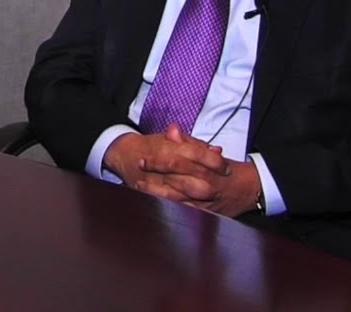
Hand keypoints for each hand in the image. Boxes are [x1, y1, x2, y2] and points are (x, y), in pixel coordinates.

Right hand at [101, 125, 229, 200]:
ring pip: (180, 192)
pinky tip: (198, 211)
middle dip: (209, 181)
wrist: (124, 154)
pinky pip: (168, 204)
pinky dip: (184, 208)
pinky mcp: (150, 194)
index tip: (226, 167)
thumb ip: (194, 144)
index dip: (213, 161)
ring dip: (198, 197)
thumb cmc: (151, 145)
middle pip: (190, 175)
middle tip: (224, 187)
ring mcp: (155, 182)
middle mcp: (162, 166)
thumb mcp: (171, 140)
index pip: (195, 154)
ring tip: (214, 200)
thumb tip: (217, 150)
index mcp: (169, 149)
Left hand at [132, 126, 261, 216]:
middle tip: (138, 170)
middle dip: (155, 176)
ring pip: (178, 198)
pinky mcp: (206, 214)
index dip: (159, 160)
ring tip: (140, 185)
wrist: (250, 189)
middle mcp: (208, 184)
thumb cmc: (226, 168)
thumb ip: (189, 142)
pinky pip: (184, 212)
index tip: (143, 158)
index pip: (181, 161)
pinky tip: (154, 202)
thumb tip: (171, 129)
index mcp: (209, 166)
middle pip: (177, 179)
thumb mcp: (210, 152)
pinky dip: (168, 207)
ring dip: (156, 192)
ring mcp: (207, 201)